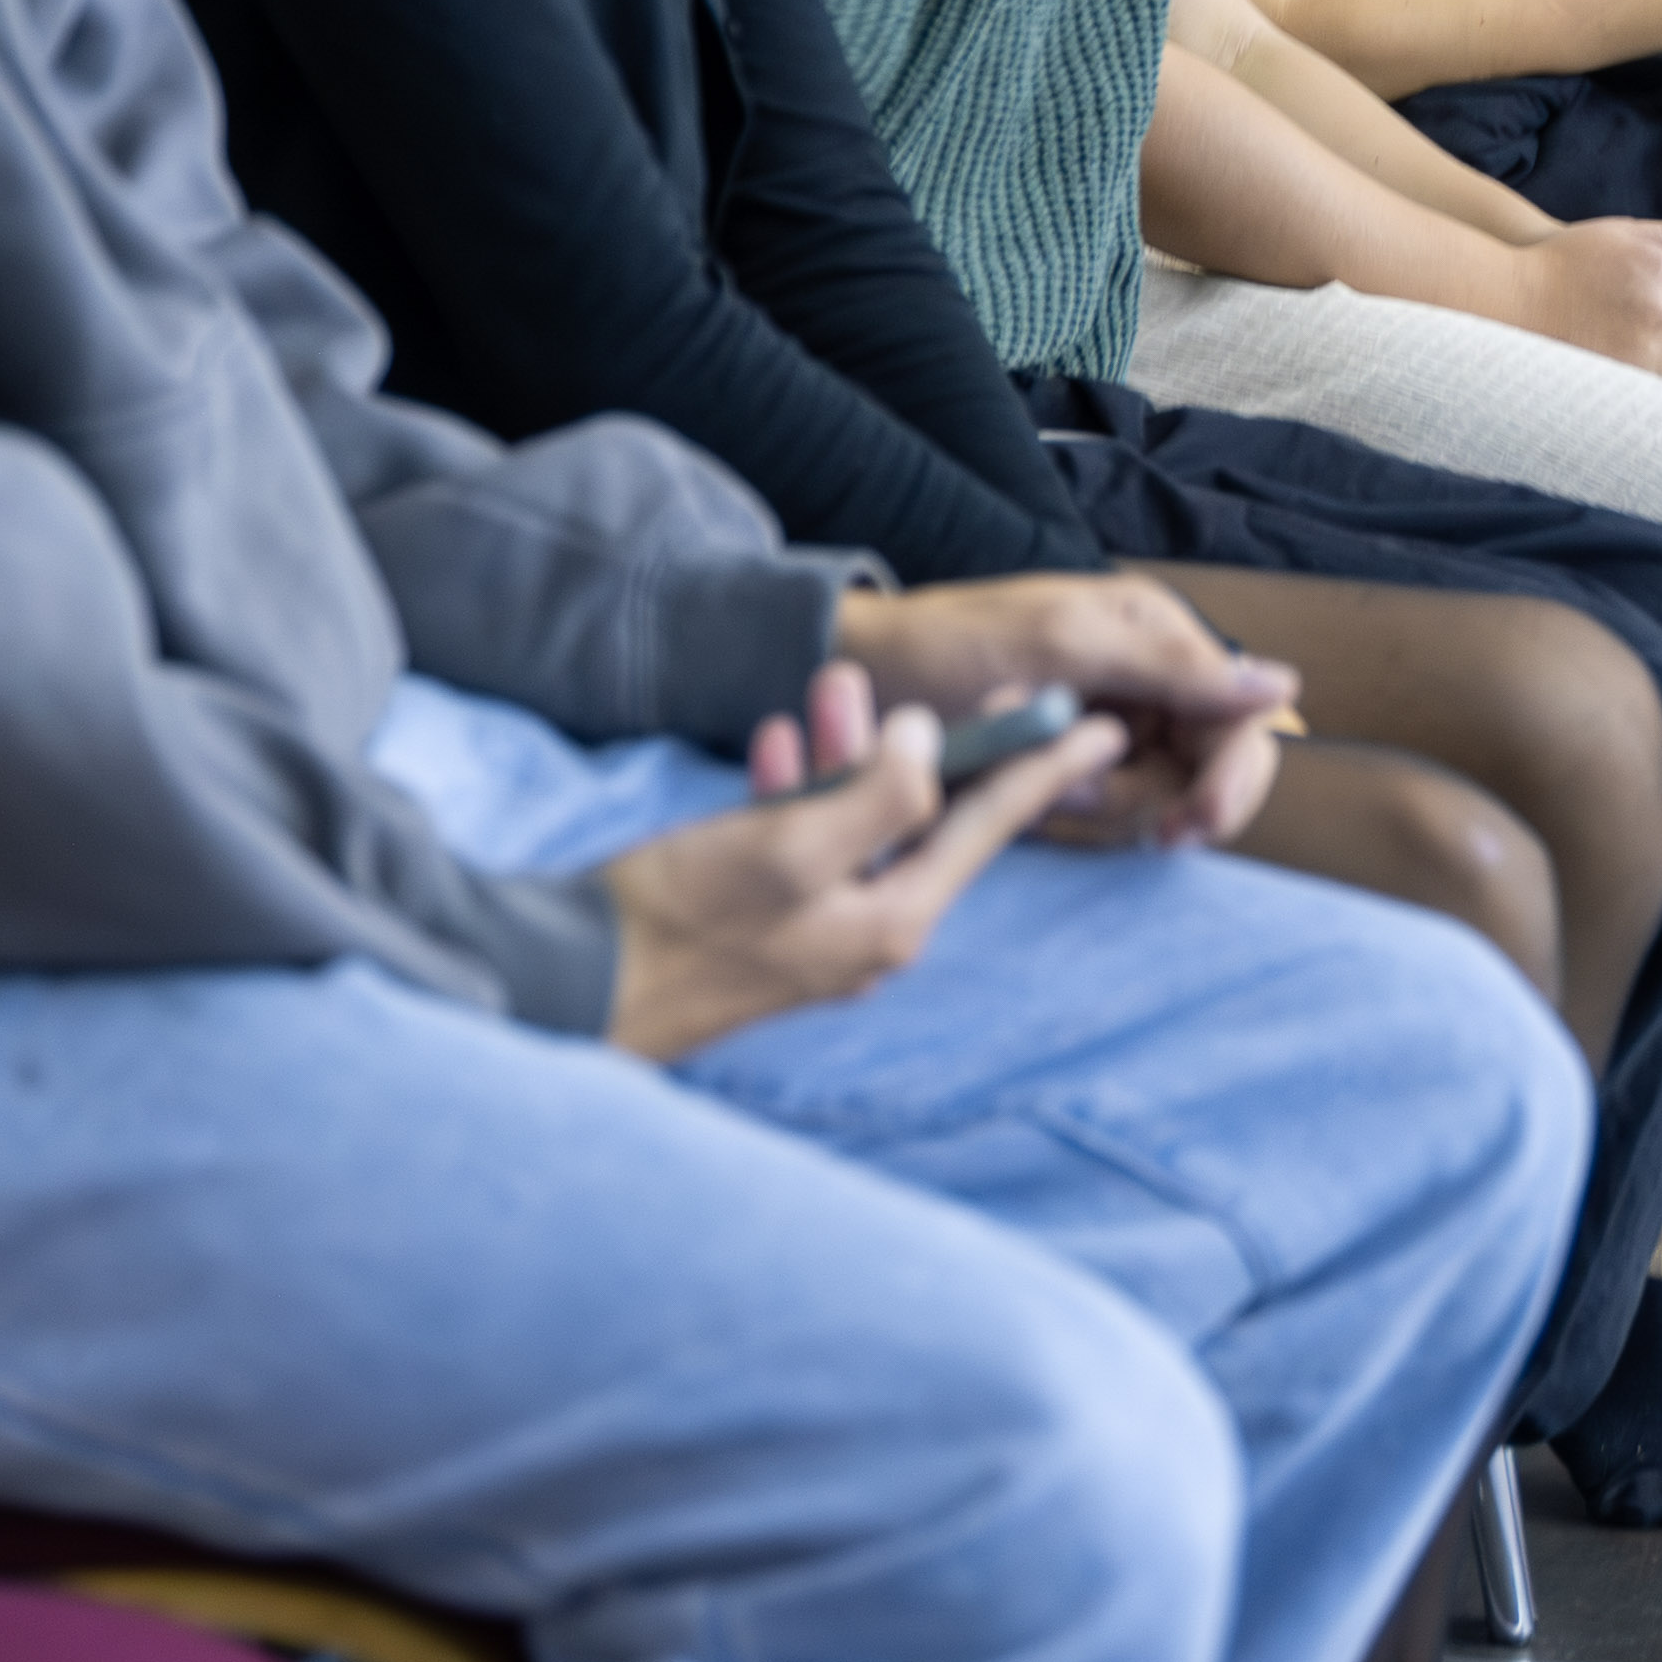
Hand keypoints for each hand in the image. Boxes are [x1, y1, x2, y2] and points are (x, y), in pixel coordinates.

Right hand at [598, 662, 1122, 1061]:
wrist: (565, 987)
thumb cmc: (672, 919)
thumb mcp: (786, 846)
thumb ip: (876, 794)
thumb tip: (930, 746)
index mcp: (891, 921)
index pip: (987, 826)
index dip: (1042, 763)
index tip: (1096, 722)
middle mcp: (866, 937)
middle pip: (922, 819)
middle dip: (919, 740)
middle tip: (931, 674)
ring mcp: (814, 937)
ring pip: (857, 825)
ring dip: (845, 754)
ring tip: (825, 689)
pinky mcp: (763, 930)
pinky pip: (804, 847)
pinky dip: (795, 793)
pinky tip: (770, 746)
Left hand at [832, 576, 1296, 854]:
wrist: (861, 674)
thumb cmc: (952, 642)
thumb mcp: (1063, 647)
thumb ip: (1173, 667)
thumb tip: (1282, 685)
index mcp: (1159, 633)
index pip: (1241, 718)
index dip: (1233, 778)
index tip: (1195, 825)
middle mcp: (1148, 678)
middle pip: (1207, 769)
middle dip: (1161, 800)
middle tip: (1118, 821)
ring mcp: (1112, 724)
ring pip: (1157, 800)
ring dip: (1104, 807)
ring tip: (1042, 783)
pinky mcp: (1073, 765)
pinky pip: (1108, 814)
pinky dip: (1075, 815)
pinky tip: (1034, 799)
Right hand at [1506, 216, 1661, 372]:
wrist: (1515, 300)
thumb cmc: (1566, 261)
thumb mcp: (1618, 236)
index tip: (1634, 290)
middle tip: (1616, 308)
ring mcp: (1649, 346)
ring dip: (1649, 343)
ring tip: (1604, 327)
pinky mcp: (1632, 375)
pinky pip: (1651, 372)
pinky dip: (1633, 365)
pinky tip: (1602, 348)